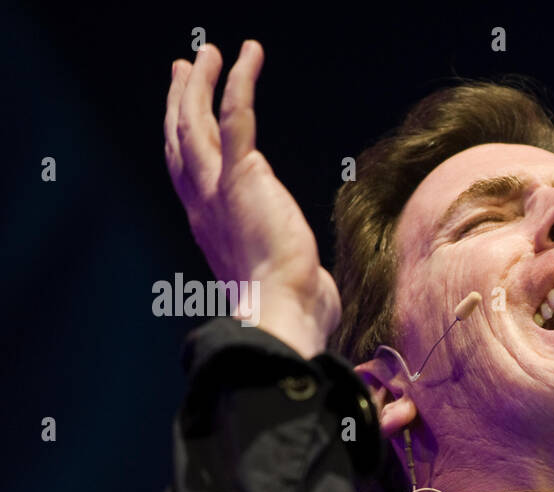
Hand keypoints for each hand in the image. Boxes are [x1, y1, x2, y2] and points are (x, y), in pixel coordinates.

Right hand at [165, 40, 338, 358]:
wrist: (284, 314)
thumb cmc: (290, 310)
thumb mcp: (278, 281)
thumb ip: (283, 268)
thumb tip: (311, 283)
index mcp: (208, 227)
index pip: (185, 171)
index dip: (180, 138)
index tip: (185, 112)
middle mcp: (203, 204)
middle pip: (181, 140)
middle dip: (182, 100)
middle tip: (188, 66)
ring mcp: (218, 190)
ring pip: (198, 121)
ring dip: (203, 82)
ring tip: (213, 54)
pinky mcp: (244, 178)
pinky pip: (237, 117)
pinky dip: (240, 82)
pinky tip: (248, 56)